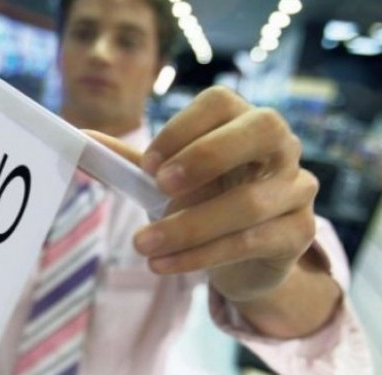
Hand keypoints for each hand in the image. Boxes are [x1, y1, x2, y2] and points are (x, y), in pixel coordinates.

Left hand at [135, 87, 319, 302]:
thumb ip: (132, 162)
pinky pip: (253, 241)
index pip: (221, 103)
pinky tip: (168, 265)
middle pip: (260, 131)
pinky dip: (204, 254)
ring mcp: (297, 188)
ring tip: (144, 246)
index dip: (183, 128)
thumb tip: (82, 139)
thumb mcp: (169, 181)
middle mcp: (281, 146)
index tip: (148, 165)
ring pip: (250, 202)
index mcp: (245, 120)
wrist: (247, 255)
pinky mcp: (300, 232)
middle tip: (158, 186)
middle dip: (206, 156)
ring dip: (190, 227)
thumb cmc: (207, 202)